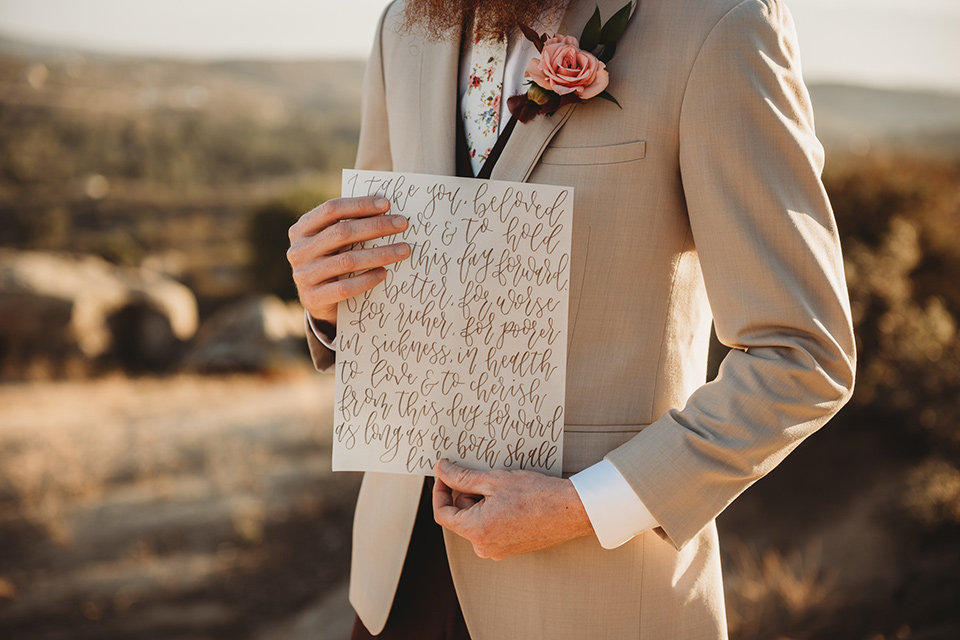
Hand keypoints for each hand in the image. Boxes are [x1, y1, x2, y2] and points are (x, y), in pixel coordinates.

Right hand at [286, 196, 409, 325]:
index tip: (386, 204)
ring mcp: (304, 275)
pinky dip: (367, 279)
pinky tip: (384, 273)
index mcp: (302, 229)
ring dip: (380, 254)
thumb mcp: (332, 241)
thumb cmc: (330, 260)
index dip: (359, 205)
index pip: (331, 210)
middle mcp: (299, 250)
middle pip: (342, 232)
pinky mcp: (313, 298)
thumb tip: (385, 208)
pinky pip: (345, 287)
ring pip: (347, 261)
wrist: (315, 300)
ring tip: (403, 250)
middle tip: (402, 224)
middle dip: (376, 226)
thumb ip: (348, 225)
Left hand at [432, 459, 593, 560]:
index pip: (442, 513)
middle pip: (461, 517)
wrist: (571, 511)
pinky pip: (492, 529)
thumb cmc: (537, 496)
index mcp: (476, 531)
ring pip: (477, 522)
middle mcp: (484, 546)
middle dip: (469, 496)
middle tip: (489, 479)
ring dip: (484, 504)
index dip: (440, 491)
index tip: (445, 476)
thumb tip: (442, 470)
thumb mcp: (494, 480)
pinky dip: (496, 513)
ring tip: (506, 490)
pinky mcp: (510, 549)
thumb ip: (462, 477)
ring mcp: (498, 550)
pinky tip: (514, 501)